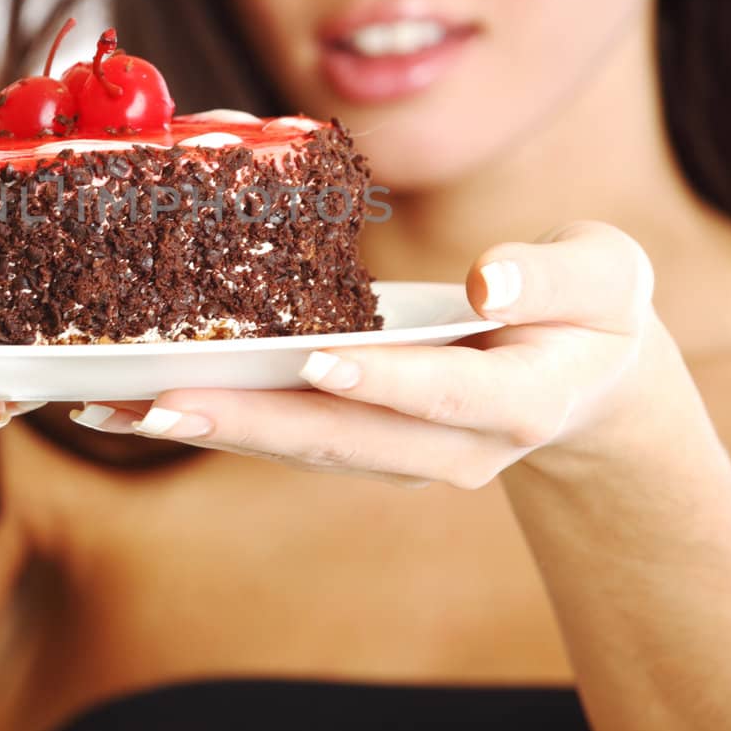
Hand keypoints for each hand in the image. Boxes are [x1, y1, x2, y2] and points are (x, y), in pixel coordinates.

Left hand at [72, 221, 689, 488]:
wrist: (588, 376)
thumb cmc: (595, 310)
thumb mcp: (606, 276)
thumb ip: (554, 277)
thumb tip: (487, 281)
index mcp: (519, 401)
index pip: (444, 393)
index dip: (383, 378)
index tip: (317, 357)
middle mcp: (456, 447)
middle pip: (345, 437)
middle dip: (251, 422)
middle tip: (160, 404)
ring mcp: (408, 454)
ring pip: (305, 446)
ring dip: (216, 429)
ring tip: (124, 408)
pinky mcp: (371, 442)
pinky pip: (293, 434)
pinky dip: (225, 420)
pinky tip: (151, 403)